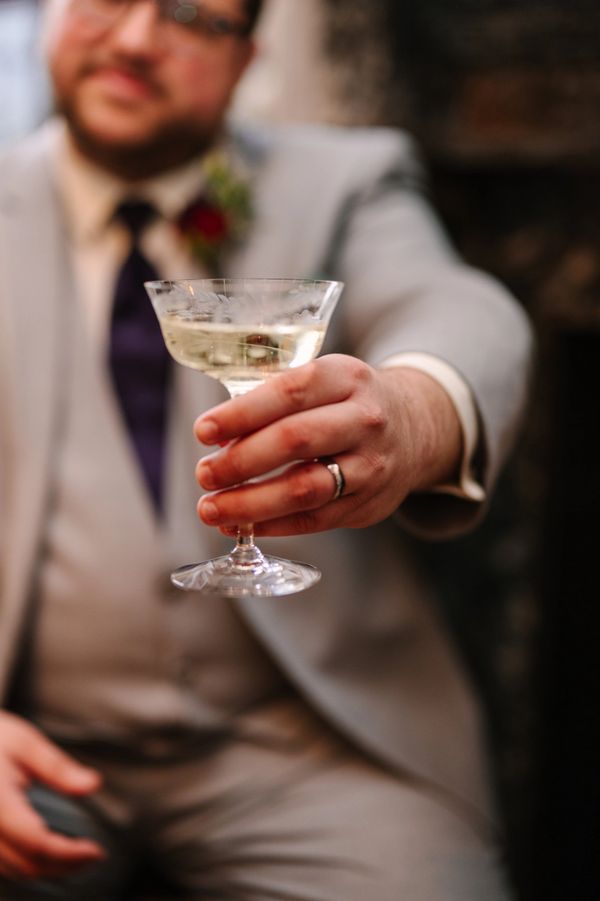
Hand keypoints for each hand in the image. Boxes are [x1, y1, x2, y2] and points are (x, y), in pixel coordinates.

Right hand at [0, 711, 104, 880]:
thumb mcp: (26, 743)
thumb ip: (58, 768)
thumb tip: (92, 785)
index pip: (34, 840)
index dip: (67, 852)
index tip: (95, 850)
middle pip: (26, 863)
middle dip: (65, 865)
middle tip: (93, 855)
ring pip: (15, 870)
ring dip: (49, 869)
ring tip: (78, 856)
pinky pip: (4, 866)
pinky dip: (31, 865)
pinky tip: (52, 853)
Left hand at [194, 354, 461, 536]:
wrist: (414, 428)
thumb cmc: (347, 401)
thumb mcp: (323, 380)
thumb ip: (273, 400)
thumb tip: (216, 436)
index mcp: (346, 377)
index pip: (290, 392)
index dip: (242, 413)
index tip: (203, 430)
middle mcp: (365, 420)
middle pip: (296, 441)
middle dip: (241, 461)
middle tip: (204, 473)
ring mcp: (371, 465)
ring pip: (305, 489)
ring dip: (250, 503)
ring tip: (210, 509)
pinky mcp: (368, 504)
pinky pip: (314, 520)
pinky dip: (272, 525)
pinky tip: (240, 523)